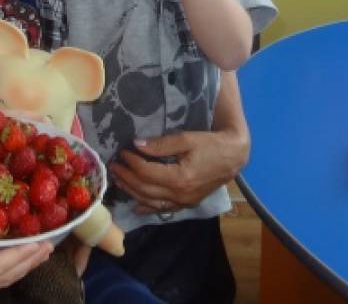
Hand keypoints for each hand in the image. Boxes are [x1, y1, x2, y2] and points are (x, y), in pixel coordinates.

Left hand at [109, 128, 247, 214]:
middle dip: (126, 177)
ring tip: (119, 180)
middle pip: (145, 189)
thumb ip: (161, 144)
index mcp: (180, 177)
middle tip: (113, 165)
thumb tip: (136, 145)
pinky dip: (148, 207)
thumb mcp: (186, 139)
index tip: (123, 151)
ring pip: (151, 201)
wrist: (234, 157)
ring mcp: (184, 202)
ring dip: (132, 192)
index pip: (146, 172)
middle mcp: (180, 194)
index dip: (132, 162)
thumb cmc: (211, 144)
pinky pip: (164, 209)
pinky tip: (136, 206)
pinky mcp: (187, 203)